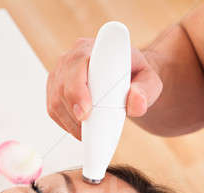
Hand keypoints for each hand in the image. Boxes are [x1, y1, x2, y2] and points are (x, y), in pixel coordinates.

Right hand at [46, 38, 162, 139]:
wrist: (126, 78)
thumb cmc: (136, 76)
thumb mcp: (149, 81)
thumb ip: (146, 91)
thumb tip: (136, 104)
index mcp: (95, 48)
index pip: (78, 64)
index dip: (78, 89)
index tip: (85, 111)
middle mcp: (72, 57)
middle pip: (63, 85)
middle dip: (73, 111)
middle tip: (87, 132)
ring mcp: (60, 73)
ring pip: (56, 100)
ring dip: (71, 122)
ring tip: (89, 133)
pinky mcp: (54, 88)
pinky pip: (53, 109)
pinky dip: (65, 123)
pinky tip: (80, 129)